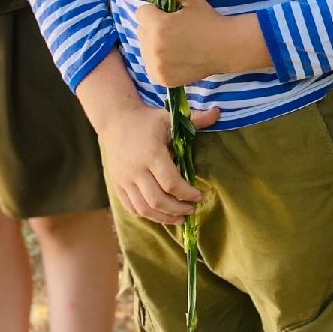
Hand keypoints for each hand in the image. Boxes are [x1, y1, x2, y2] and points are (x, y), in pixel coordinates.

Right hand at [101, 101, 221, 224]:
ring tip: (180, 219)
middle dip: (177, 209)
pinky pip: (131, 207)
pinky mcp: (117, 185)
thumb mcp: (169, 118)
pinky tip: (161, 214)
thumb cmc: (146, 120)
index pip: (171, 183)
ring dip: (163, 218)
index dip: (187, 193)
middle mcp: (136, 170)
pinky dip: (147, 214)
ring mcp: (124, 180)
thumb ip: (194, 119)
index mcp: (151, 154)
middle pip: (157, 200)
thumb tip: (217, 112)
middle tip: (192, 209)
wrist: (115, 120)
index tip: (199, 196)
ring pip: (143, 209)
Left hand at [134, 0, 269, 87]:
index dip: (154, 11)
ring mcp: (157, 66)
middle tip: (173, 28)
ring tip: (175, 43)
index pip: (141, 12)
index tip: (168, 14)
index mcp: (159, 26)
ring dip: (154, 44)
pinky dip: (158, 61)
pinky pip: (150, 65)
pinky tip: (174, 56)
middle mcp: (154, 47)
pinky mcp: (161, 79)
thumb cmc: (208, 19)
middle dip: (152, 27)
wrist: (226, 47)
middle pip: (140, 31)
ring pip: (144, 49)